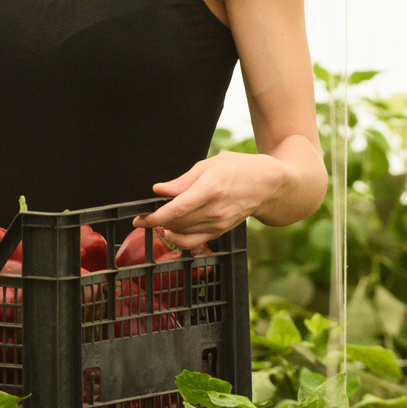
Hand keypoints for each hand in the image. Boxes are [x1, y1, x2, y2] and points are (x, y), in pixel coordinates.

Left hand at [133, 151, 287, 247]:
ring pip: (182, 234)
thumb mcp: (209, 165)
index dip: (154, 217)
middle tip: (145, 216)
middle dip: (156, 222)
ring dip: (166, 229)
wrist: (266, 185)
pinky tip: (172, 230)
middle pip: (176, 224)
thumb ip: (182, 181)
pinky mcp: (219, 232)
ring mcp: (218, 224)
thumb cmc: (239, 169)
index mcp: (210, 189)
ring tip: (159, 220)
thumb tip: (159, 190)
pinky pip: (192, 242)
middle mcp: (214, 211)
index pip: (176, 210)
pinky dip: (178, 238)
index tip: (139, 219)